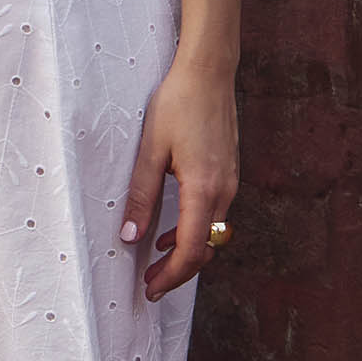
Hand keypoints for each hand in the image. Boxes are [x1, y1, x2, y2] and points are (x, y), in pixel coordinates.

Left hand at [118, 57, 237, 301]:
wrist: (208, 72)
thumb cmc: (178, 104)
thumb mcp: (150, 150)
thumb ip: (141, 195)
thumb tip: (130, 235)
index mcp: (204, 189)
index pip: (191, 250)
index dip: (171, 276)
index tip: (151, 288)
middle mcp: (224, 190)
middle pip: (206, 249)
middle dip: (180, 272)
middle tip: (151, 283)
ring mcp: (231, 182)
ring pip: (213, 234)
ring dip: (189, 252)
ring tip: (159, 261)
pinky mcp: (229, 172)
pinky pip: (216, 215)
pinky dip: (197, 231)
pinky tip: (174, 230)